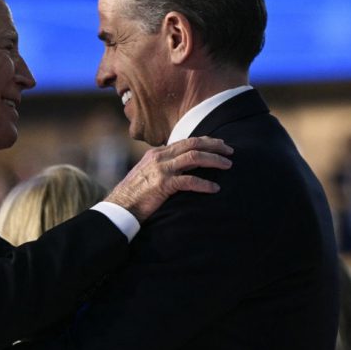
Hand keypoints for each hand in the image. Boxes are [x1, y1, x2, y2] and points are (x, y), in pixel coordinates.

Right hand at [105, 136, 232, 221]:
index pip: (185, 141)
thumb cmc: (135, 195)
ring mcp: (161, 170)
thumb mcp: (148, 174)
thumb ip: (164, 168)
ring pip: (194, 158)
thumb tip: (182, 169)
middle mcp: (159, 157)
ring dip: (214, 160)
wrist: (120, 207)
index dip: (205, 141)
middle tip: (230, 150)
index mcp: (157, 153)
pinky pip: (189, 181)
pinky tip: (215, 188)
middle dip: (214, 146)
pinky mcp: (163, 184)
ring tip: (228, 165)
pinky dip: (205, 184)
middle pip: (193, 144)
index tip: (219, 144)